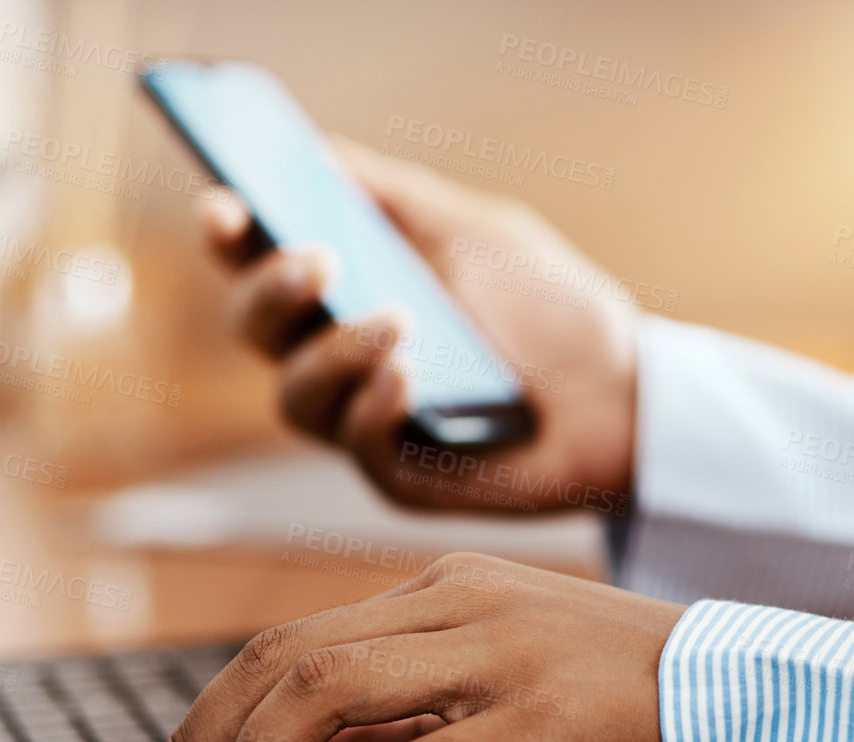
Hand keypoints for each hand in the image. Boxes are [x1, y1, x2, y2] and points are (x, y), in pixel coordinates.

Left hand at [115, 553, 687, 741]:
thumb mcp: (499, 682)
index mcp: (442, 590)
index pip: (292, 640)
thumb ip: (407, 712)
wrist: (743, 692)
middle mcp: (454, 605)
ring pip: (326, 699)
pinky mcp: (535, 721)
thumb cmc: (621, 695)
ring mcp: (494, 655)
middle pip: (284, 661)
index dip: (211, 711)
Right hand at [205, 140, 638, 514]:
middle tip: (322, 260)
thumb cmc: (552, 311)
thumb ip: (394, 198)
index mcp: (344, 291)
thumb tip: (311, 152)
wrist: (627, 395)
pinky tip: (409, 377)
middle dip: (272, 290)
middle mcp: (337, 358)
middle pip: (253, 330)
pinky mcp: (398, 476)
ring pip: (294, 397)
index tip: (226, 206)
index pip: (257, 261)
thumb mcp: (475, 233)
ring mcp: (362, 420)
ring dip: (335, 352)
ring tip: (400, 320)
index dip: (228, 235)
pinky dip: (373, 406)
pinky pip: (356, 446)